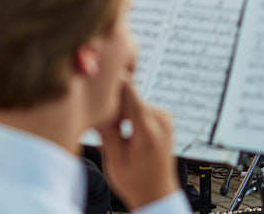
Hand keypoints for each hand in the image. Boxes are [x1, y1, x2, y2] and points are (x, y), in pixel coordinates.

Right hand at [97, 82, 179, 209]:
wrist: (157, 192)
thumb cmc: (135, 181)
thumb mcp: (115, 159)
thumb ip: (108, 130)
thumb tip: (98, 103)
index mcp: (150, 131)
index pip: (131, 96)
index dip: (114, 83)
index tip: (101, 71)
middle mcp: (162, 119)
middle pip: (129, 99)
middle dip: (112, 107)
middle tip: (100, 126)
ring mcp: (165, 116)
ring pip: (133, 102)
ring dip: (119, 113)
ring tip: (114, 135)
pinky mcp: (163, 116)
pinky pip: (139, 107)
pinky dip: (128, 116)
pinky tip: (123, 133)